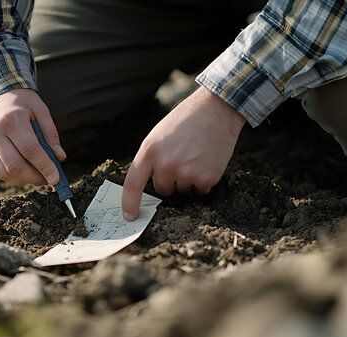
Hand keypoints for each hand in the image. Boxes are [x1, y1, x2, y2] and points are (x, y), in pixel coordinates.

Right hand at [0, 89, 65, 185]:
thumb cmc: (21, 100)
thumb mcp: (40, 109)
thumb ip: (51, 133)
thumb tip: (59, 157)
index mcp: (11, 119)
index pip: (30, 150)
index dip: (45, 167)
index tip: (56, 179)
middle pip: (15, 166)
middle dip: (34, 178)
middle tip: (47, 179)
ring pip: (4, 173)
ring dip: (23, 180)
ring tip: (37, 176)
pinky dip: (13, 176)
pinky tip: (24, 172)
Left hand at [122, 86, 245, 220]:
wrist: (217, 109)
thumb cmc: (186, 120)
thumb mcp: (159, 134)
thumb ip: (152, 158)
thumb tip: (148, 185)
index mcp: (150, 151)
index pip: (133, 184)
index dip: (129, 203)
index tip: (129, 217)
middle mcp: (166, 164)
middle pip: (163, 189)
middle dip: (171, 178)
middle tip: (183, 157)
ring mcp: (186, 172)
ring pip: (182, 190)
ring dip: (189, 179)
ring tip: (197, 155)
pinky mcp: (206, 178)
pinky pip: (200, 190)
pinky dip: (204, 180)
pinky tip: (208, 161)